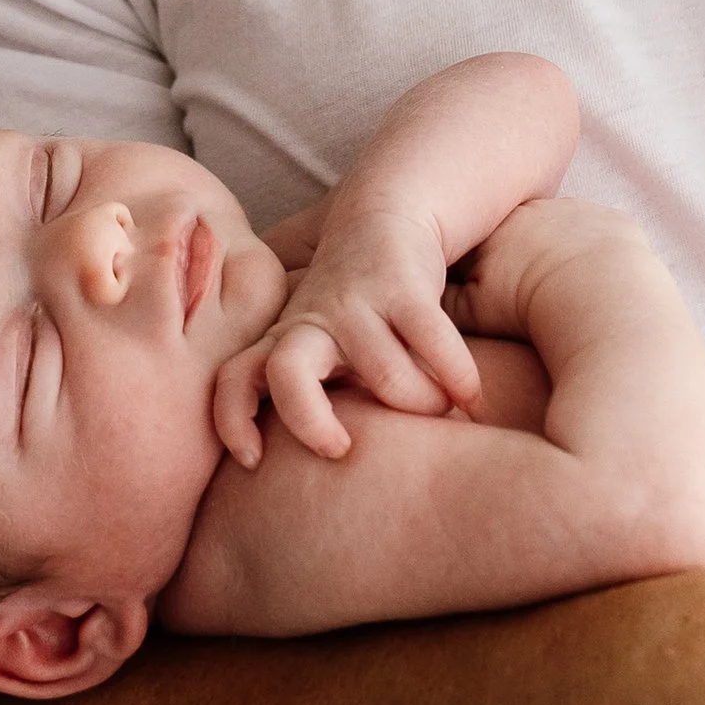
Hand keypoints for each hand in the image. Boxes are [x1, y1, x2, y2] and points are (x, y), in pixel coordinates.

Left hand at [213, 195, 480, 463]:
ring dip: (421, 404)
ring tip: (441, 414)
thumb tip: (318, 490)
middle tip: (343, 450)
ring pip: (384, 374)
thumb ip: (311, 398)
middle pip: (287, 373)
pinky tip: (471, 396)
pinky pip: (434, 343)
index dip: (233, 420)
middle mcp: (312, 323)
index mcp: (285, 342)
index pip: (234, 378)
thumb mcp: (318, 347)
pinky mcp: (403, 286)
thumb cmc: (352, 307)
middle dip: (309, 420)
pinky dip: (457, 378)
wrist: (383, 213)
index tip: (251, 460)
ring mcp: (356, 303)